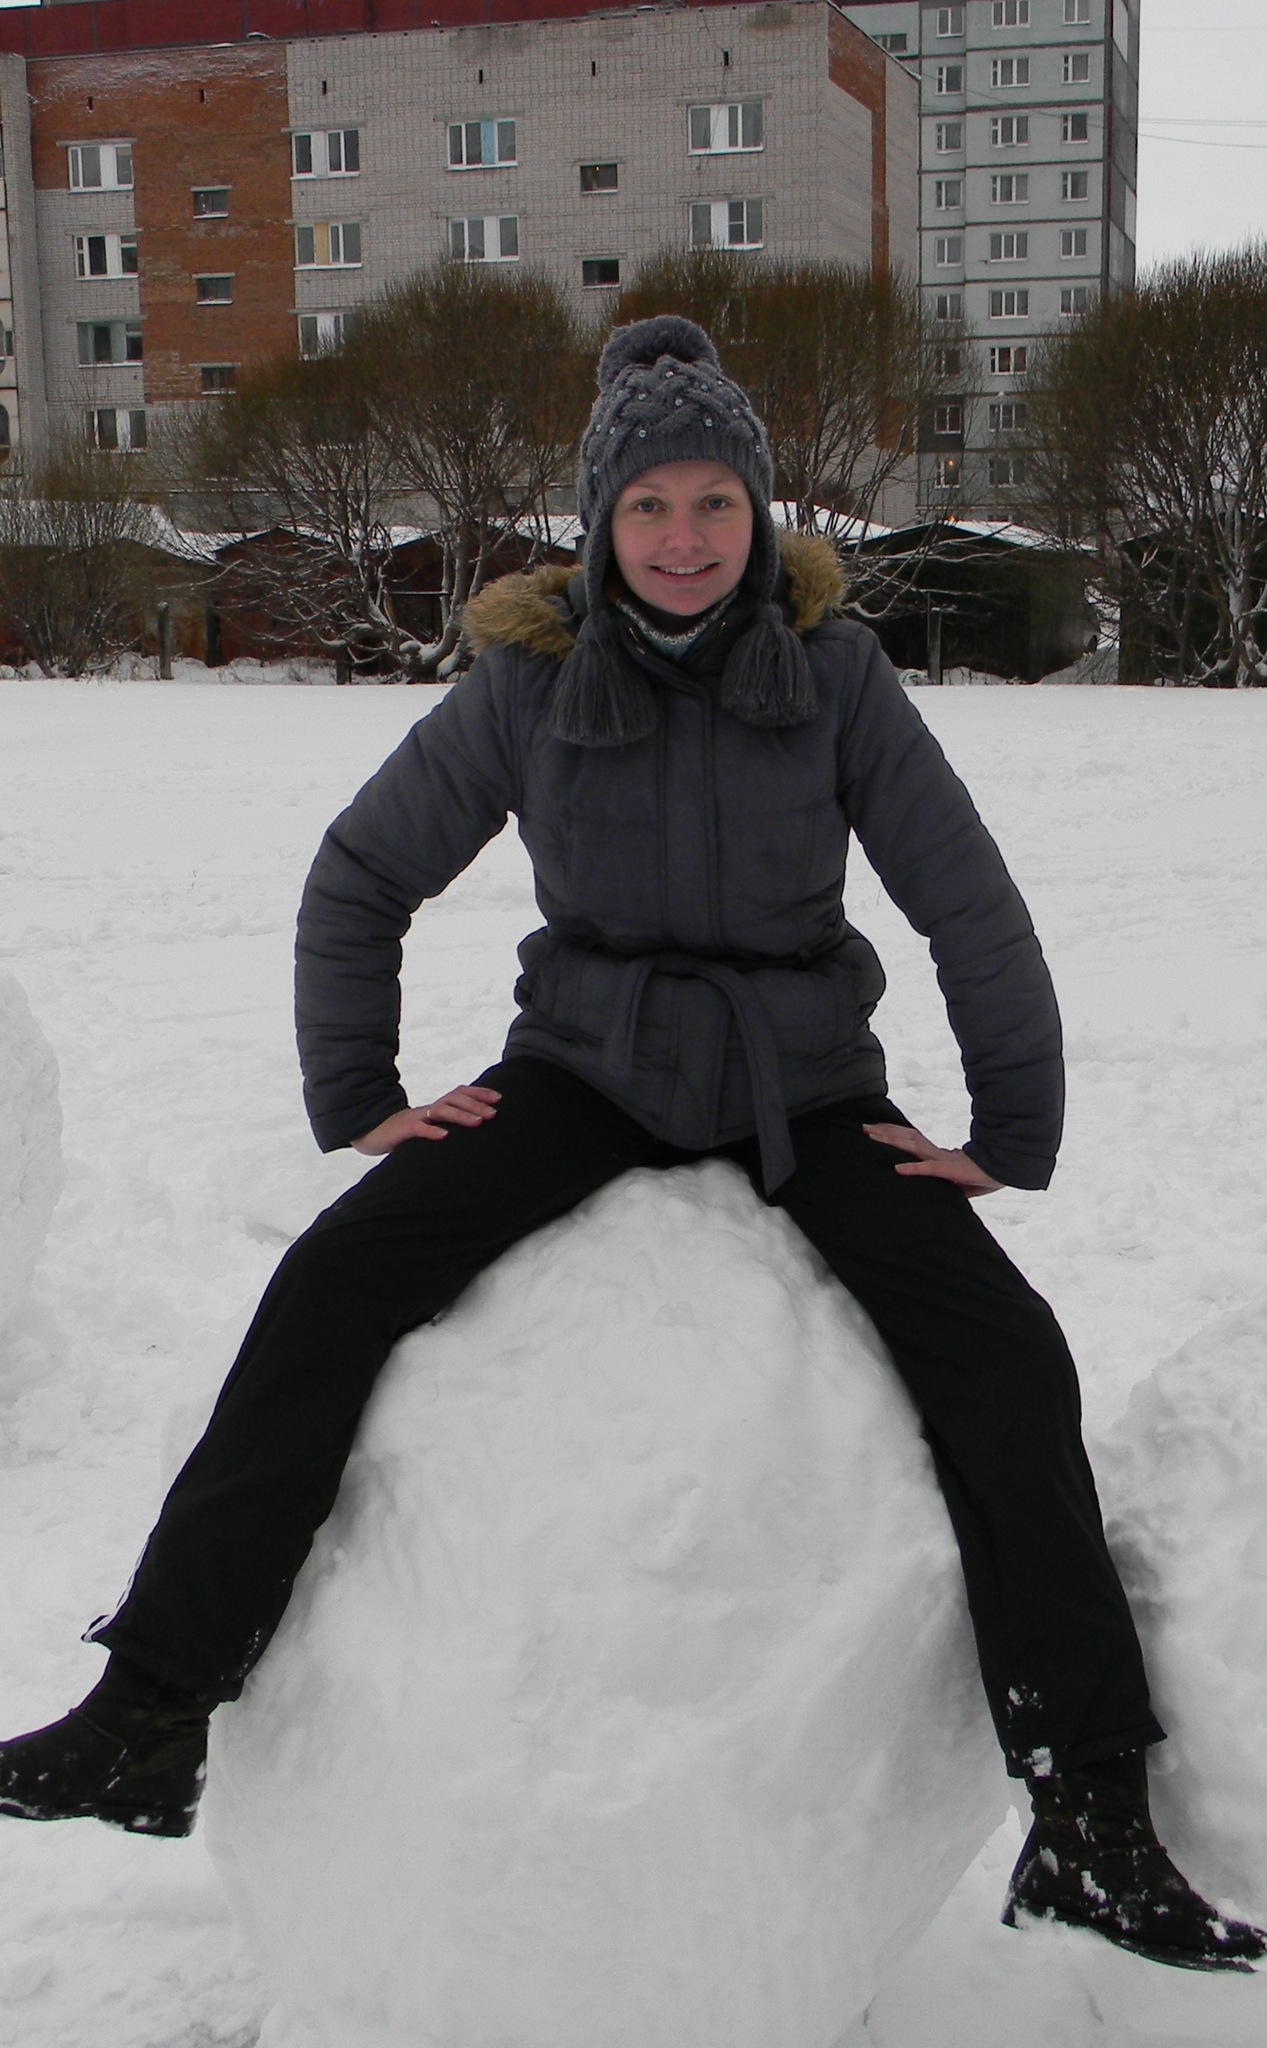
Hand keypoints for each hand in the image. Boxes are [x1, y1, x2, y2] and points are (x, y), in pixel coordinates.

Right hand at [351, 1086, 500, 1154]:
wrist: (374, 1135)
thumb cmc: (408, 1134)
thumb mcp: (431, 1127)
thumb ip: (449, 1125)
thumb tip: (477, 1128)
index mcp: (437, 1106)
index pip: (461, 1092)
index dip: (479, 1093)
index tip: (499, 1099)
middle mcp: (429, 1108)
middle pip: (455, 1098)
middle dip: (476, 1105)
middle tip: (494, 1114)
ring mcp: (416, 1117)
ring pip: (441, 1110)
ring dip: (461, 1115)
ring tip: (478, 1123)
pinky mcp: (404, 1129)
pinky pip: (419, 1128)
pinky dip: (432, 1131)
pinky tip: (445, 1136)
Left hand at [862, 1122, 1002, 1198]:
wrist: (1004, 1171)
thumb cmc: (982, 1174)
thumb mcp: (957, 1179)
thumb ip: (943, 1179)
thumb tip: (936, 1185)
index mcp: (937, 1153)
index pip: (911, 1138)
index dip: (893, 1132)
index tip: (876, 1130)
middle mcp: (935, 1153)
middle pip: (905, 1137)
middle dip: (884, 1131)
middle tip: (864, 1127)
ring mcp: (940, 1160)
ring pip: (911, 1146)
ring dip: (890, 1141)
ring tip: (871, 1137)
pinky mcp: (948, 1170)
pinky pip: (928, 1169)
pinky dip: (912, 1169)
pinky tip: (897, 1169)